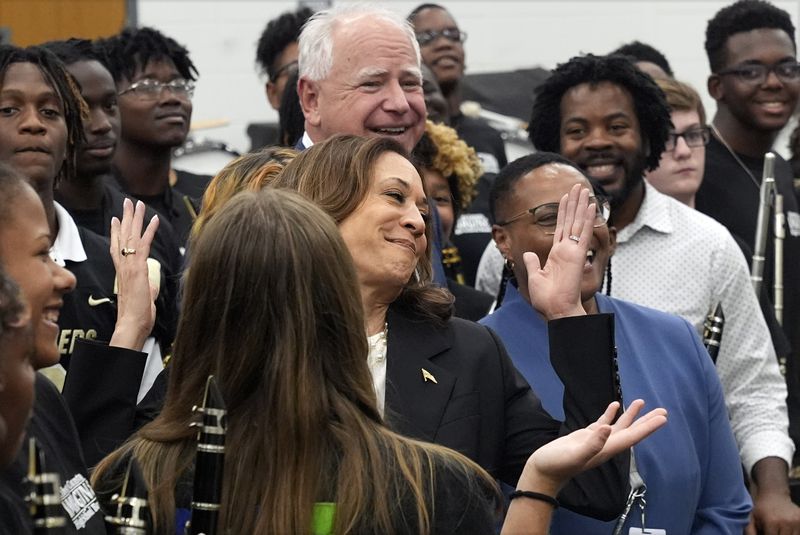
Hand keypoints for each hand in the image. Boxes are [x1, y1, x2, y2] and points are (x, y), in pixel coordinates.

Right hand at [109, 198, 158, 350]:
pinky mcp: (138, 268)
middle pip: (122, 236)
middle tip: (128, 202)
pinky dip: (149, 230)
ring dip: (135, 217)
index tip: (116, 219)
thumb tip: (150, 288)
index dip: (116, 232)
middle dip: (126, 218)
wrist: (131, 324)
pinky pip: (144, 244)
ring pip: (131, 236)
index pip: (117, 247)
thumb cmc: (137, 315)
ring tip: (137, 203)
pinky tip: (154, 219)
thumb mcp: (143, 298)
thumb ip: (146, 289)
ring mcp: (129, 266)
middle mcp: (123, 266)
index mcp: (122, 272)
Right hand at [517, 400, 667, 496]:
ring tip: (641, 402)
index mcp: (606, 449)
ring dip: (631, 416)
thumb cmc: (557, 465)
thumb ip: (592, 443)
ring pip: (619, 426)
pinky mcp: (585, 436)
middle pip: (631, 432)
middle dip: (646, 421)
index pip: (632, 436)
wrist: (543, 471)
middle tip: (662, 410)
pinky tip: (614, 405)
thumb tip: (608, 428)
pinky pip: (603, 423)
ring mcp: (596, 441)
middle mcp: (605, 445)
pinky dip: (610, 414)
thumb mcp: (574, 454)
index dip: (648, 427)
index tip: (662, 417)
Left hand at [525, 184, 594, 319]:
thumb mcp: (535, 277)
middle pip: (571, 221)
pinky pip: (583, 232)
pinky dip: (587, 218)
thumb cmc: (547, 299)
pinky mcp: (578, 254)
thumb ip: (533, 264)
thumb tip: (529, 254)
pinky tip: (590, 205)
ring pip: (578, 222)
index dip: (563, 212)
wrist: (555, 309)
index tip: (565, 198)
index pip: (562, 228)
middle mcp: (567, 250)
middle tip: (577, 186)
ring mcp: (573, 251)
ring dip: (581, 205)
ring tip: (583, 188)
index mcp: (557, 254)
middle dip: (573, 203)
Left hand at [746, 487, 799, 534]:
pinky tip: (785, 528)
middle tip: (773, 531)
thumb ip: (751, 531)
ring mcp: (796, 521)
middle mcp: (785, 522)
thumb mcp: (752, 517)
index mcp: (772, 522)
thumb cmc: (762, 507)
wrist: (774, 494)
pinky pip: (798, 533)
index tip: (766, 533)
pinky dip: (792, 533)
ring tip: (778, 530)